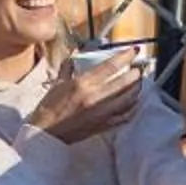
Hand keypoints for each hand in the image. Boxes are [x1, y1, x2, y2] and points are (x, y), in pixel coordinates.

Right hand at [27, 47, 144, 142]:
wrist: (46, 133)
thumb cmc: (49, 109)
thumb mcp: (57, 83)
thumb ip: (68, 68)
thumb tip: (74, 57)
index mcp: (83, 84)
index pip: (110, 67)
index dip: (125, 57)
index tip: (133, 51)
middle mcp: (95, 98)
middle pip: (125, 82)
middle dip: (136, 73)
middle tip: (139, 67)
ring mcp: (101, 113)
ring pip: (128, 99)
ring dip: (136, 89)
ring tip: (138, 83)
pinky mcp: (103, 126)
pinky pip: (124, 116)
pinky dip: (132, 108)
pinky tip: (134, 103)